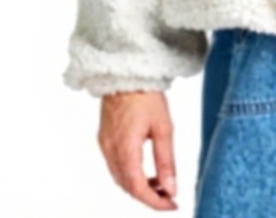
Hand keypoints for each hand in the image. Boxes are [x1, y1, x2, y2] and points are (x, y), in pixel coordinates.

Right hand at [98, 90, 179, 209]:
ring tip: (161, 184)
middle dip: (148, 196)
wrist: (126, 72)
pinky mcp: (104, 139)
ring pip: (120, 178)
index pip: (137, 189)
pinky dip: (130, 174)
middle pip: (127, 187)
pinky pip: (115, 166)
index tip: (171, 205)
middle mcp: (110, 151)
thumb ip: (166, 161)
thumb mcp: (163, 127)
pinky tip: (145, 170)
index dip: (154, 202)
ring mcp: (105, 145)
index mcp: (125, 149)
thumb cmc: (146, 95)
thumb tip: (171, 188)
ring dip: (139, 186)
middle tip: (169, 197)